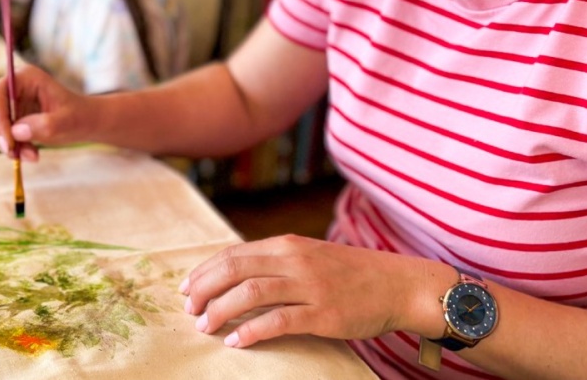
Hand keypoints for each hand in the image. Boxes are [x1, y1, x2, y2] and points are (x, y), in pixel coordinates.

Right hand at [0, 64, 93, 161]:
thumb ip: (43, 125)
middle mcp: (14, 87)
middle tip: (15, 154)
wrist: (84, 122)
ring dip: (9, 145)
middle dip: (1, 135)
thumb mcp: (66, 121)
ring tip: (32, 155)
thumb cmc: (78, 116)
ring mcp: (11, 102)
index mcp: (26, 77)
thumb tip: (17, 132)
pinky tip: (32, 154)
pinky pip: (3, 135)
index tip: (8, 143)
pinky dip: (14, 148)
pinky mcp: (12, 118)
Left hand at [181, 235, 433, 347]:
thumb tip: (236, 275)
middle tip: (189, 309)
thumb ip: (277, 262)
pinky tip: (236, 341)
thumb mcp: (310, 256)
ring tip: (206, 326)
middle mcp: (295, 260)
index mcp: (287, 245)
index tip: (188, 288)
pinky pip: (279, 321)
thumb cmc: (351, 274)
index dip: (206, 271)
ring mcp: (310, 286)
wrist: (398, 284)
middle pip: (235, 269)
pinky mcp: (324, 313)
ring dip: (222, 310)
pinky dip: (252, 331)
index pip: (234, 254)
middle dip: (205, 289)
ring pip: (251, 292)